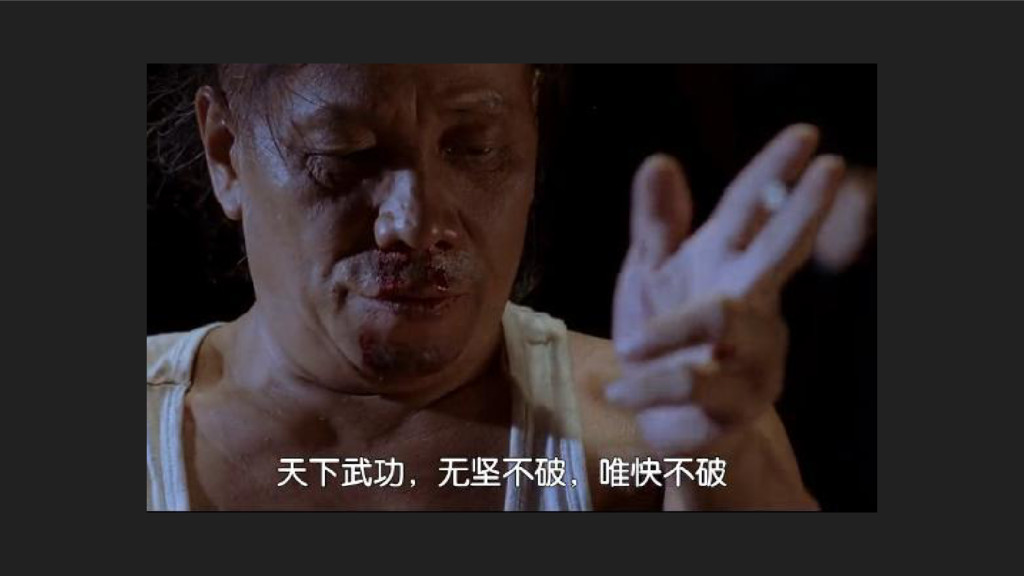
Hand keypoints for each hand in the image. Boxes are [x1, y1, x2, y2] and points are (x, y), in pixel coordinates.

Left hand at [607, 124, 845, 456]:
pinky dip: (649, 385)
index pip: (752, 210)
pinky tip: (620, 391)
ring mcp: (754, 353)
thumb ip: (656, 226)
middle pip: (779, 251)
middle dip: (802, 210)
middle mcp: (750, 302)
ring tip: (629, 347)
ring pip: (721, 318)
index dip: (773, 171)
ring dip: (669, 329)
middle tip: (832, 169)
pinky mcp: (739, 401)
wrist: (665, 423)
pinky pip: (692, 382)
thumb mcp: (649, 278)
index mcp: (725, 265)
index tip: (805, 134)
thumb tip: (659, 160)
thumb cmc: (661, 342)